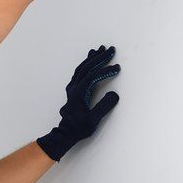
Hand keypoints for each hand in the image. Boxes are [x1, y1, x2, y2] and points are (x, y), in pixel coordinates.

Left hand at [36, 45, 120, 161]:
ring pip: (82, 68)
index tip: (117, 67)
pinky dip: (86, 63)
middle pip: (87, 68)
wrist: (65, 133)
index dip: (105, 70)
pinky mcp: (73, 89)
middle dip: (99, 58)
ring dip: (92, 58)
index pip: (92, 77)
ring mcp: (72, 87)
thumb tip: (114, 94)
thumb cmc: (79, 128)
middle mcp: (74, 87)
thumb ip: (104, 107)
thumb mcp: (93, 121)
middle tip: (110, 49)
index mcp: (78, 93)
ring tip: (100, 49)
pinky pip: (79, 71)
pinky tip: (90, 59)